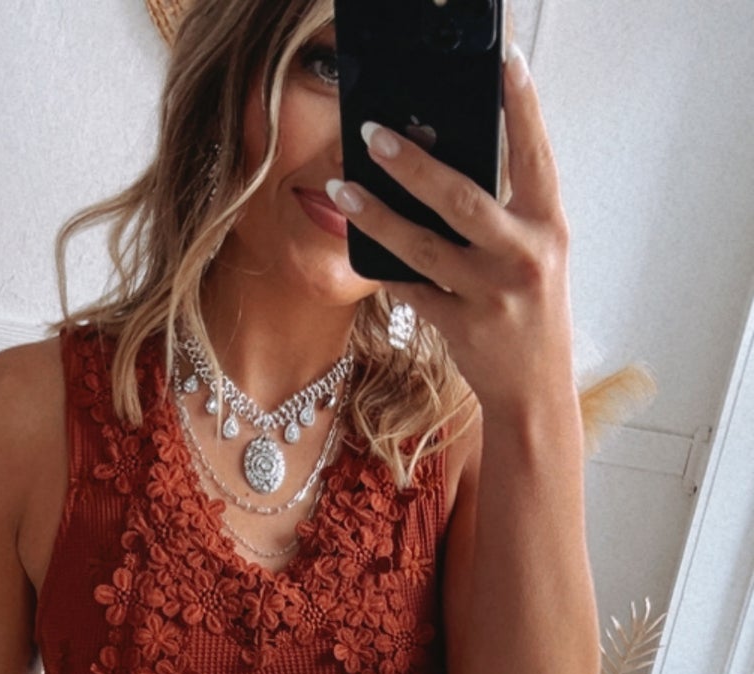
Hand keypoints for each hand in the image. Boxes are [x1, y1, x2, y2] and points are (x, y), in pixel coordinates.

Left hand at [328, 48, 575, 418]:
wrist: (537, 392)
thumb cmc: (532, 313)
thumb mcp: (535, 254)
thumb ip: (505, 212)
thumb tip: (447, 162)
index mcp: (549, 227)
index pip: (535, 155)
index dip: (522, 107)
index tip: (504, 63)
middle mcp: (524, 258)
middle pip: (461, 199)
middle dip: (413, 164)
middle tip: (374, 134)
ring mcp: (491, 296)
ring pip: (423, 247)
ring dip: (377, 215)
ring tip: (342, 187)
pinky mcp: (462, 329)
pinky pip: (412, 290)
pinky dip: (387, 269)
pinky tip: (362, 246)